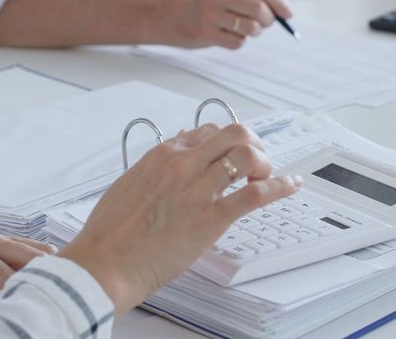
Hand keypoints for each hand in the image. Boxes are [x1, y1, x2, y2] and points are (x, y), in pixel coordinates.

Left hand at [0, 222, 55, 321]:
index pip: (5, 277)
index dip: (20, 295)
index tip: (30, 312)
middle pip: (30, 259)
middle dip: (45, 279)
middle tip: (56, 300)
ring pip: (36, 250)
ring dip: (50, 267)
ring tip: (62, 287)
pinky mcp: (2, 237)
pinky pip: (32, 245)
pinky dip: (45, 259)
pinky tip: (53, 273)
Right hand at [58, 124, 301, 314]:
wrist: (104, 264)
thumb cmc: (110, 233)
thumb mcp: (128, 185)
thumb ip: (154, 169)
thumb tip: (172, 156)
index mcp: (161, 156)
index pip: (204, 132)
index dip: (224, 142)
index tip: (231, 153)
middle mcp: (182, 165)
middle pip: (233, 133)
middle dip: (252, 142)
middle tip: (257, 160)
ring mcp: (198, 189)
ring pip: (247, 155)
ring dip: (265, 162)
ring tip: (267, 176)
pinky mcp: (211, 218)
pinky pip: (255, 194)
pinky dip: (280, 186)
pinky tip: (291, 185)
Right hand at [161, 0, 293, 49]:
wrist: (165, 15)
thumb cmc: (199, 1)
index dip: (279, 2)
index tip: (288, 13)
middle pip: (259, 9)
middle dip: (269, 20)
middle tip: (265, 23)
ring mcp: (211, 14)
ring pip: (251, 28)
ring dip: (253, 32)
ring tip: (243, 29)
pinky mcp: (206, 33)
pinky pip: (237, 43)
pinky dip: (238, 42)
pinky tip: (226, 36)